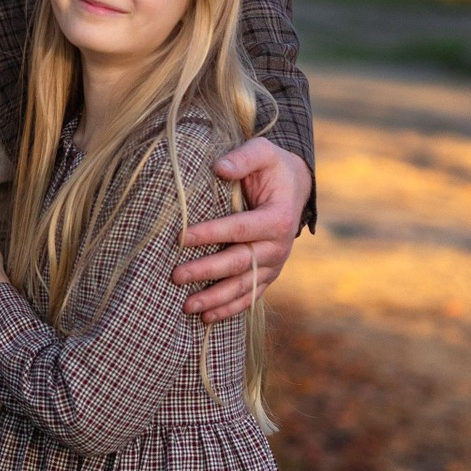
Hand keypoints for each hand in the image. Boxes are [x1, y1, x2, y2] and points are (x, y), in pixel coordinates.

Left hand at [174, 137, 311, 321]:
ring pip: (244, 286)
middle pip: (239, 262)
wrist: (294, 187)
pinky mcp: (267, 274)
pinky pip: (250, 296)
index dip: (211, 233)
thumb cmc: (272, 168)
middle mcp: (279, 246)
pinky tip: (207, 318)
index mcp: (279, 217)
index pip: (241, 229)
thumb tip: (219, 168)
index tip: (180, 238)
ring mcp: (274, 264)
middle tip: (176, 276)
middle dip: (206, 271)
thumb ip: (243, 158)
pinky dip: (230, 309)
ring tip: (187, 306)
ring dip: (216, 299)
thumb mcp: (262, 152)